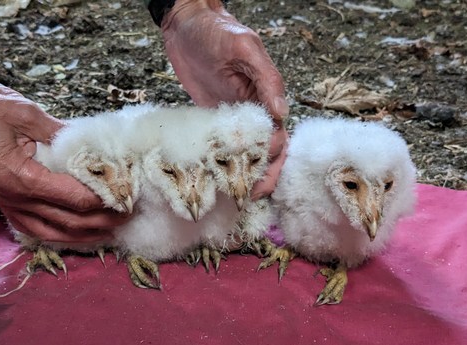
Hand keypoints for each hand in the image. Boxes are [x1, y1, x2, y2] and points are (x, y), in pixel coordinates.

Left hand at [161, 0, 288, 198]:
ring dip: (247, 174)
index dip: (274, 155)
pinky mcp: (213, 120)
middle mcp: (253, 110)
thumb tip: (281, 112)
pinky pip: (222, 146)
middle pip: (267, 149)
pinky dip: (224, 164)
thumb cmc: (217, 32)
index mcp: (267, 95)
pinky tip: (218, 181)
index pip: (278, 132)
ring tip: (240, 197)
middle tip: (254, 196)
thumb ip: (267, 79)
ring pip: (246, 152)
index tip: (264, 172)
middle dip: (265, 173)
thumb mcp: (245, 49)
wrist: (185, 26)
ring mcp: (232, 117)